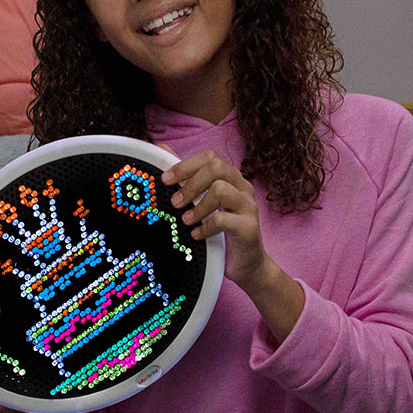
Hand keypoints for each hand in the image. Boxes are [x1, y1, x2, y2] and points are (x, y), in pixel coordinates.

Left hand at [155, 143, 268, 287]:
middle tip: (175, 202)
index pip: (209, 157)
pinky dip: (206, 227)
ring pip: (221, 190)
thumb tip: (162, 148)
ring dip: (198, 206)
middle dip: (190, 183)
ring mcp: (248, 206)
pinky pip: (224, 219)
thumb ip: (186, 176)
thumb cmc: (221, 230)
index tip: (165, 180)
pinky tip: (197, 236)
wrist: (247, 264)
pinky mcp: (249, 228)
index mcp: (230, 178)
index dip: (185, 165)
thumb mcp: (201, 200)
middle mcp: (242, 187)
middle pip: (216, 167)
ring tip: (186, 221)